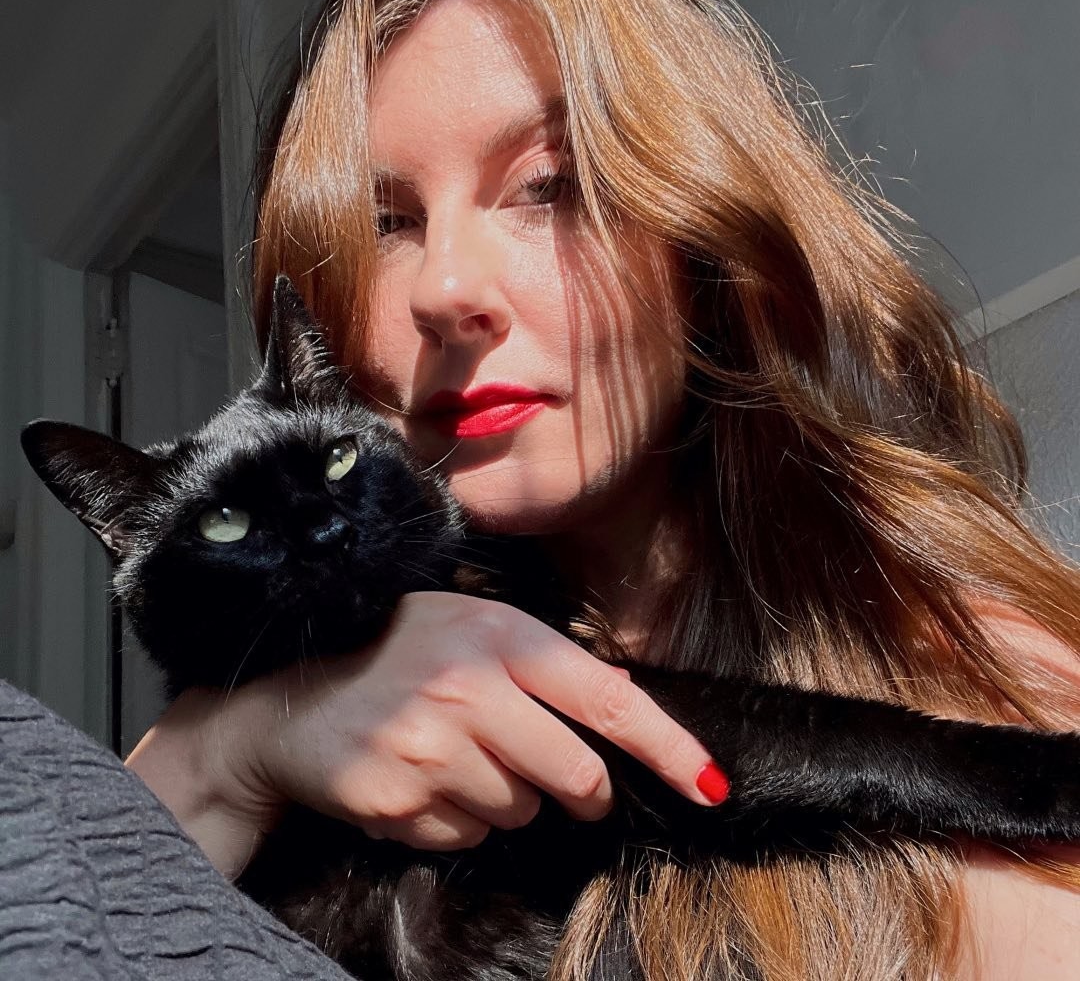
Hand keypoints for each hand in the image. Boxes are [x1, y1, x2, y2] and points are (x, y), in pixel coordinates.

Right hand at [129, 591, 721, 873]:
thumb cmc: (392, 653)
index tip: (709, 783)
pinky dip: (459, 818)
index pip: (604, 697)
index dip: (666, 744)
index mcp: (496, 636)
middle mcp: (469, 690)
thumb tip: (619, 698)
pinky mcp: (399, 801)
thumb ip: (537, 660)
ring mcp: (431, 749)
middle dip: (578, 788)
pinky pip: (468, 835)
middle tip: (551, 773)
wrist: (288, 700)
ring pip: (522, 811)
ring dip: (505, 796)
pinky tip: (422, 779)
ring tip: (452, 754)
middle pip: (575, 773)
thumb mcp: (466, 626)